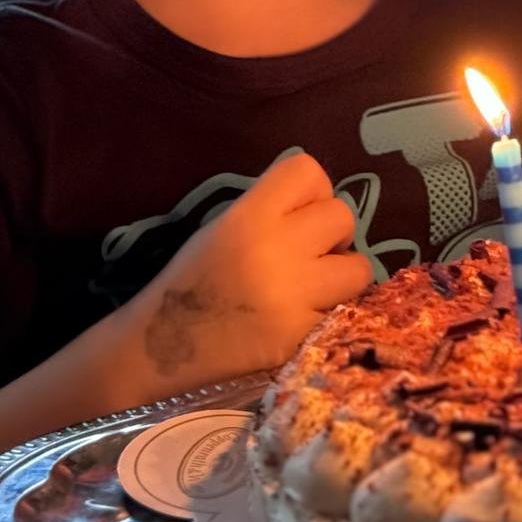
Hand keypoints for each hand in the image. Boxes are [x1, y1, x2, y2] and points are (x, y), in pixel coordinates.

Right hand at [128, 151, 369, 385]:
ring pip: (359, 267)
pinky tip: (303, 320)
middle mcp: (276, 248)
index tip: (300, 212)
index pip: (307, 171)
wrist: (162, 350)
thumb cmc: (190, 283)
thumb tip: (316, 205)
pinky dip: (329, 315)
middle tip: (311, 254)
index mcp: (248, 215)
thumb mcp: (221, 228)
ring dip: (343, 276)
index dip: (312, 190)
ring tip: (316, 288)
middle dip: (331, 234)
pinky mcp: (303, 336)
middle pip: (342, 215)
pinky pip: (343, 312)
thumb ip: (268, 209)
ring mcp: (294, 295)